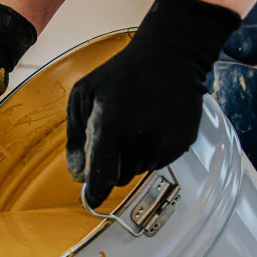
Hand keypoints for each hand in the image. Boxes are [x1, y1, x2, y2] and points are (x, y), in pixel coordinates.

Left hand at [66, 0, 240, 207]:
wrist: (170, 57)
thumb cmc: (120, 74)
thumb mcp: (84, 96)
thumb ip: (76, 139)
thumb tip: (77, 176)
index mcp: (112, 128)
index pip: (102, 180)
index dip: (95, 193)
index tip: (91, 199)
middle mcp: (140, 140)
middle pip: (119, 178)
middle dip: (113, 165)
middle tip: (116, 136)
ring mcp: (164, 143)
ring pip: (139, 171)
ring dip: (133, 157)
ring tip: (136, 124)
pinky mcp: (181, 144)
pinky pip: (158, 162)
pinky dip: (152, 151)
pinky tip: (152, 125)